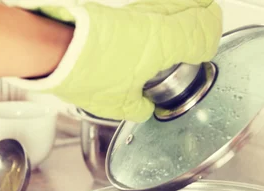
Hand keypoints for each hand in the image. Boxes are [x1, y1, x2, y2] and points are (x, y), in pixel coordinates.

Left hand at [5, 0, 222, 121]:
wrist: (52, 47)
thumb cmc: (83, 70)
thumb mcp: (117, 102)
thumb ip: (138, 105)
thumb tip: (143, 107)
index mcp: (162, 42)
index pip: (203, 28)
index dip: (211, 38)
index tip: (207, 50)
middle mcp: (153, 20)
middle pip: (194, 6)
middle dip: (204, 17)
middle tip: (206, 28)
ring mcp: (136, 12)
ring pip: (172, 3)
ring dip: (182, 14)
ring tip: (183, 30)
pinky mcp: (120, 11)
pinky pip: (151, 9)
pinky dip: (160, 16)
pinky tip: (152, 34)